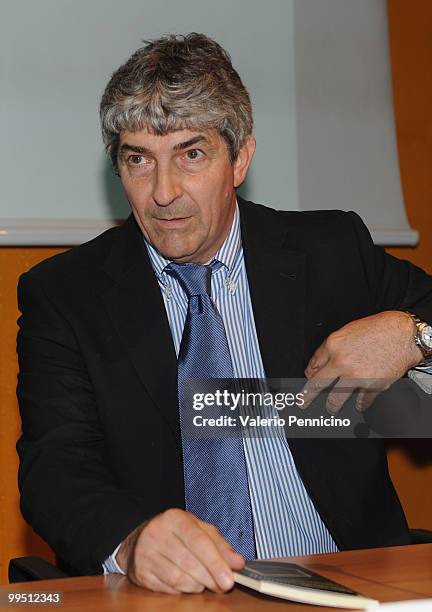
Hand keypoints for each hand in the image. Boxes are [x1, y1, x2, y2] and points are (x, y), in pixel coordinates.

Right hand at [116, 508, 244, 593]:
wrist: (141, 539)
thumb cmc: (175, 534)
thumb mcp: (199, 530)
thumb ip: (220, 545)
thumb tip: (238, 563)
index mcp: (175, 518)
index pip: (198, 541)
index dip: (216, 562)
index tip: (229, 579)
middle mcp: (158, 533)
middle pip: (189, 563)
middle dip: (210, 578)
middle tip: (222, 585)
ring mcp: (146, 554)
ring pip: (178, 579)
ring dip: (197, 585)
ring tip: (203, 581)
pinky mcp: (141, 572)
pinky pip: (167, 589)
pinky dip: (182, 590)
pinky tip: (186, 583)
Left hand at [302, 311, 422, 413]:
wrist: (403, 334)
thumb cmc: (377, 329)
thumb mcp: (346, 331)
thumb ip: (330, 348)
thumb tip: (318, 364)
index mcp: (334, 345)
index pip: (313, 365)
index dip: (309, 375)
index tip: (308, 380)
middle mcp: (342, 362)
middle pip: (318, 384)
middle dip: (308, 396)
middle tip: (304, 403)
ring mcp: (357, 376)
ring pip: (336, 398)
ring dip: (332, 406)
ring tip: (330, 410)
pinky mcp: (373, 386)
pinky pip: (361, 401)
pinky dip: (360, 405)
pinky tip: (358, 406)